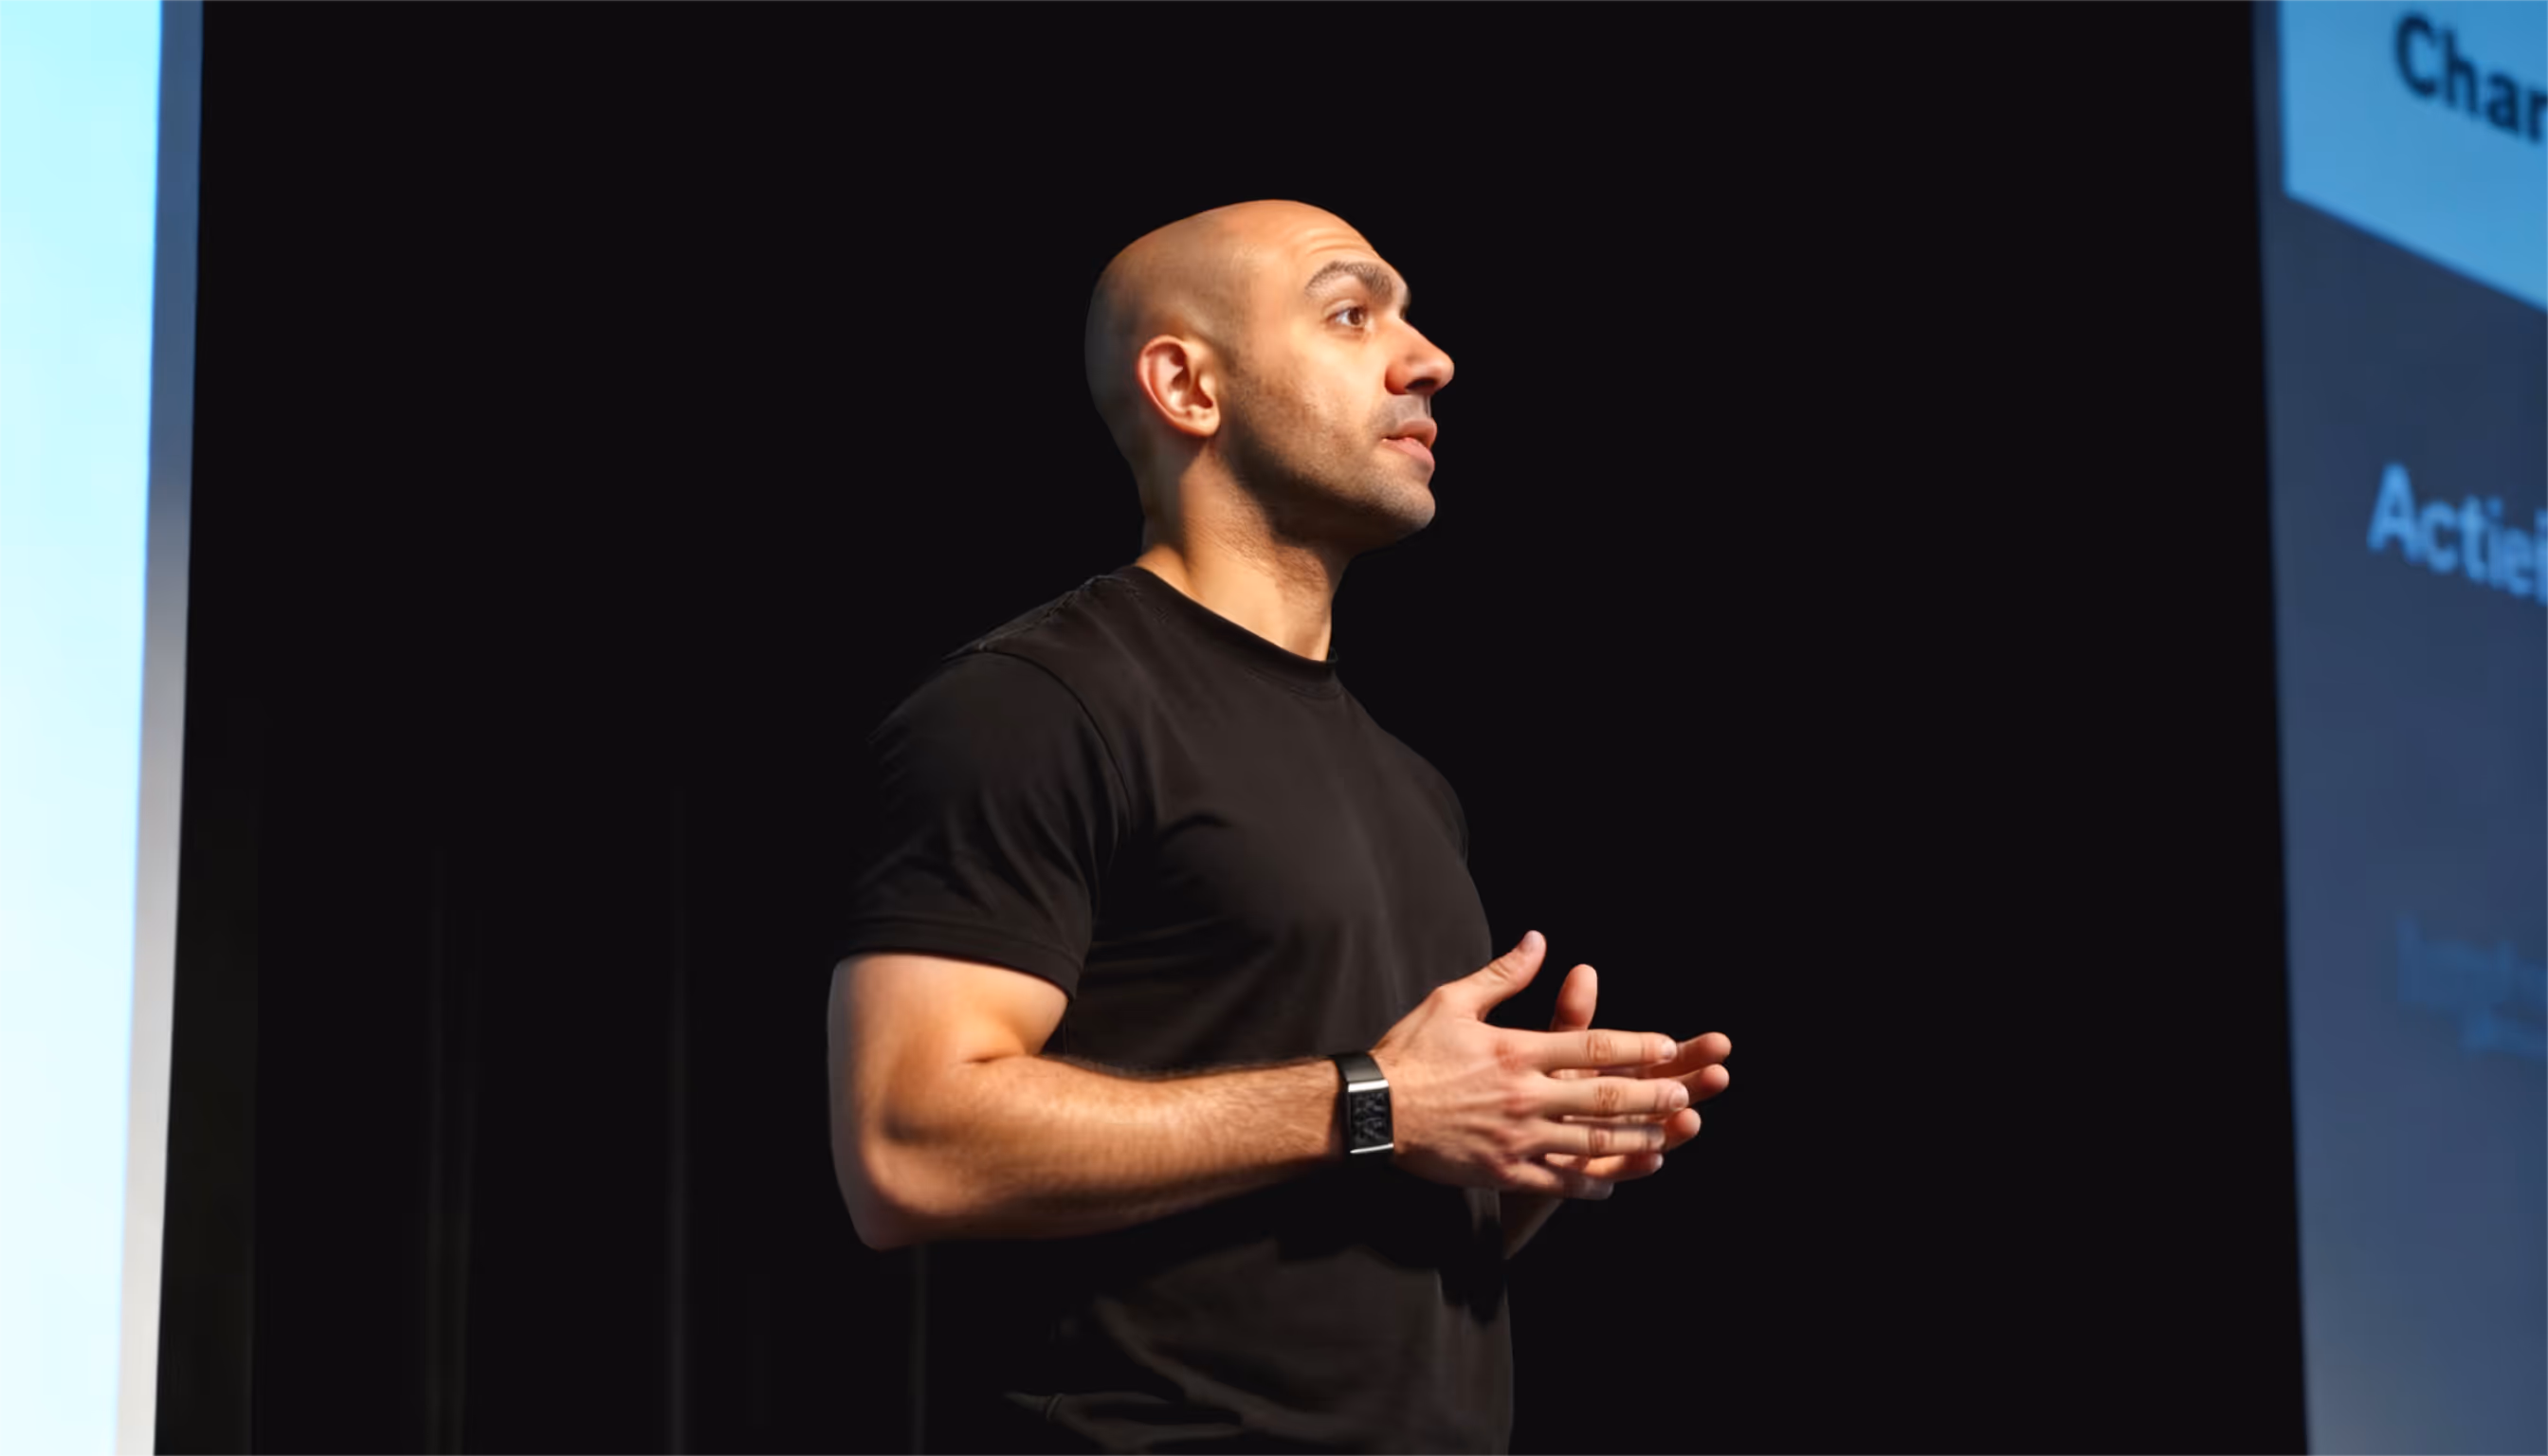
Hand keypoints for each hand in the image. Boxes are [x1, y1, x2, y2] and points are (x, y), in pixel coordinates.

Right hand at [1371, 932, 1692, 1196]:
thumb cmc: (1410, 1052)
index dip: (1637, 1047)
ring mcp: (1516, 1137)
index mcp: (1517, 1051)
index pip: (1594, 1047)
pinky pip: (1556, 1182)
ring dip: (1633, 1140)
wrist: (1371, 1110)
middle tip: (1683, 1094)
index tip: (1666, 1046)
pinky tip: (1610, 1182)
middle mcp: (1525, 1095)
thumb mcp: (1453, 1001)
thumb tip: (1538, 940)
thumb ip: (1503, 974)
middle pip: (1605, 1097)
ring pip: (1590, 1142)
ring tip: (1662, 1139)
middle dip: (1651, 1096)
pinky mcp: (1501, 1171)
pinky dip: (1588, 1183)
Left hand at [1538, 959, 1729, 1193]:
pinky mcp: (1584, 1173)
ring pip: (1646, 1136)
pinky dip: (1632, 1166)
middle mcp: (1618, 1111)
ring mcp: (1606, 1143)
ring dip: (1671, 1130)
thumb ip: (1573, 1017)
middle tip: (1719, 1073)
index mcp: (1615, 1074)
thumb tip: (1585, 970)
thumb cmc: (1525, 1086)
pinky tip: (1654, 1159)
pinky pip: (1611, 1170)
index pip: (1662, 1061)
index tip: (1720, 1042)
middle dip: (1693, 1086)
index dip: (1689, 1053)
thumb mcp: (1551, 1048)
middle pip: (1663, 1097)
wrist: (1489, 1137)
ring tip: (1692, 1118)